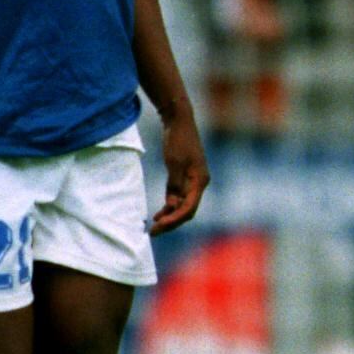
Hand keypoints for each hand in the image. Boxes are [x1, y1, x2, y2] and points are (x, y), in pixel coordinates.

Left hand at [149, 112, 208, 234]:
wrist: (179, 121)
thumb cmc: (178, 140)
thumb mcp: (174, 163)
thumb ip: (174, 185)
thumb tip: (172, 206)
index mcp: (200, 181)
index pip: (189, 207)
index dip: (174, 220)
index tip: (158, 227)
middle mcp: (199, 183)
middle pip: (187, 210)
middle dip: (171, 222)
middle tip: (153, 232)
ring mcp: (192, 180)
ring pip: (182, 205)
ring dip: (170, 216)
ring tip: (154, 227)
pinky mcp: (184, 176)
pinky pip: (178, 197)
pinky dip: (170, 206)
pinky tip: (159, 213)